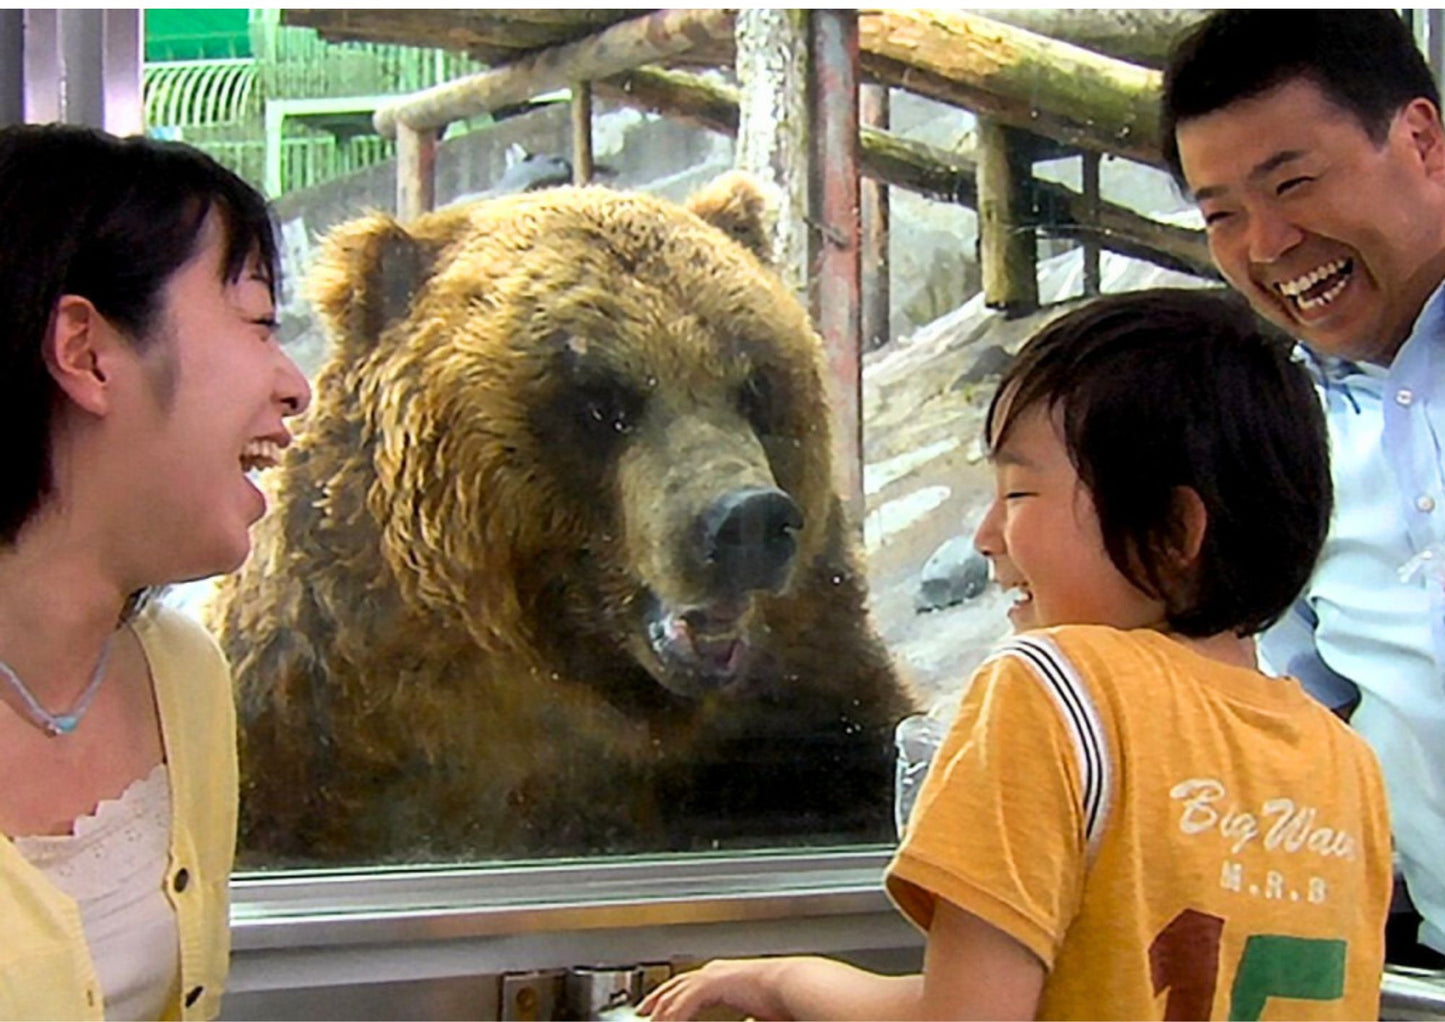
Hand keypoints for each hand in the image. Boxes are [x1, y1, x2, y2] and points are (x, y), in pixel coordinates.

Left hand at [638, 958, 792, 1020]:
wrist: (795, 985)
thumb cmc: (786, 998)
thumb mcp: (760, 1011)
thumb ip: (749, 1016)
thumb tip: (749, 1020)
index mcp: (725, 976)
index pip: (688, 984)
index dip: (671, 996)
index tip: (658, 1008)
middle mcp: (715, 972)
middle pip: (675, 986)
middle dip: (656, 1000)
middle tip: (642, 1012)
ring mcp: (712, 975)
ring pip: (674, 995)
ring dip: (660, 1012)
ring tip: (650, 1021)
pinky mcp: (712, 984)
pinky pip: (683, 1004)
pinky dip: (672, 1016)